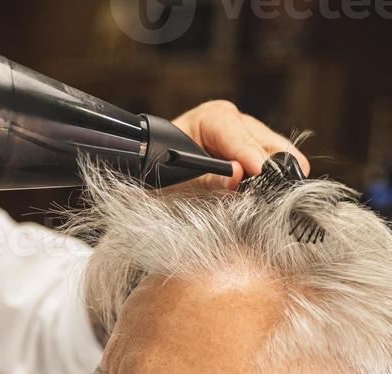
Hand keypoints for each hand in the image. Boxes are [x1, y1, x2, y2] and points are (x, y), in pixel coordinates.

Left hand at [172, 100, 310, 189]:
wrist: (154, 166)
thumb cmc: (161, 167)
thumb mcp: (179, 178)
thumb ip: (208, 180)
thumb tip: (237, 177)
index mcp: (215, 117)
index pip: (241, 137)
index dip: (252, 156)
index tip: (261, 172)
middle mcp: (237, 122)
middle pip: (270, 142)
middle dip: (276, 167)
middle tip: (278, 192)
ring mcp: (249, 136)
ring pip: (278, 154)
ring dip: (276, 175)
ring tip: (273, 197)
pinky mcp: (254, 153)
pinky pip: (273, 166)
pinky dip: (272, 181)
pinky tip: (270, 196)